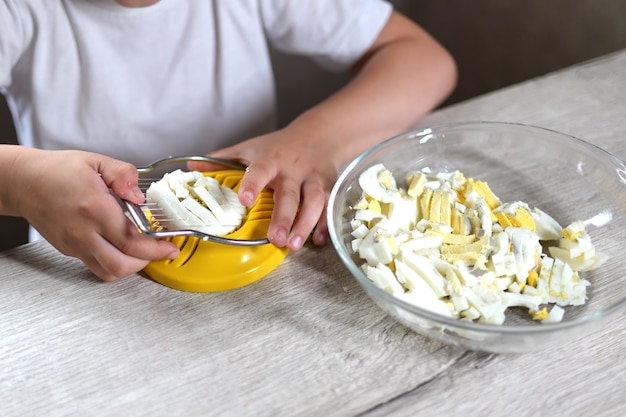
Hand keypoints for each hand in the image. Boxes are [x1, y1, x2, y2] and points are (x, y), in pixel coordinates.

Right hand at [5, 149, 179, 280]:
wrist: (24, 182)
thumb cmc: (57, 170)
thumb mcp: (96, 162)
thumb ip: (123, 175)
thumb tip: (139, 195)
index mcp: (95, 209)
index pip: (131, 240)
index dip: (156, 248)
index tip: (170, 246)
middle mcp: (83, 232)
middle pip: (121, 265)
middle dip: (147, 262)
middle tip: (160, 251)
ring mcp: (75, 244)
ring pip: (108, 272)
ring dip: (130, 267)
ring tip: (143, 252)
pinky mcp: (69, 250)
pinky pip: (95, 265)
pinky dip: (114, 262)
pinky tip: (122, 248)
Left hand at [188, 125, 336, 250]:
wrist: (320, 134)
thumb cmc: (280, 145)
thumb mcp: (251, 147)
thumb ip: (223, 159)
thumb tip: (191, 167)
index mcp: (271, 160)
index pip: (261, 170)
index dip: (253, 184)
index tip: (245, 199)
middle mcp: (293, 169)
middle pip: (290, 194)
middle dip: (284, 217)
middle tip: (276, 239)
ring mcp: (313, 178)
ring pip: (314, 202)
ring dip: (305, 224)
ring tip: (294, 245)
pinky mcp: (329, 187)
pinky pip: (329, 207)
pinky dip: (325, 225)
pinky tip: (318, 241)